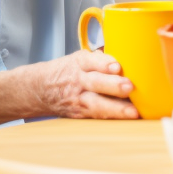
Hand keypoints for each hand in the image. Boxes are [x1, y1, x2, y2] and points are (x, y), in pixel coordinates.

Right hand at [21, 50, 138, 119]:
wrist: (39, 89)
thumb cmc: (68, 71)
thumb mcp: (80, 58)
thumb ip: (101, 58)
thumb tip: (128, 54)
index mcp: (79, 63)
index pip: (91, 61)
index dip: (104, 64)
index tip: (117, 66)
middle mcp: (79, 80)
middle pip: (95, 82)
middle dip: (113, 85)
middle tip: (129, 87)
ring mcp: (78, 99)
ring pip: (97, 104)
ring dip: (116, 108)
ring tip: (133, 111)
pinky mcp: (80, 114)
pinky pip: (97, 116)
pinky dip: (112, 118)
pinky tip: (128, 120)